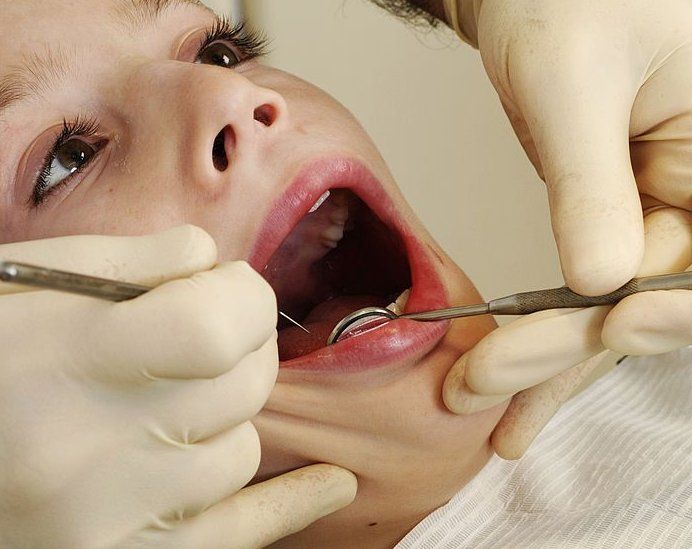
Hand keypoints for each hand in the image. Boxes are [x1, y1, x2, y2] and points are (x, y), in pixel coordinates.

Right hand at [0, 226, 355, 547]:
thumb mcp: (19, 290)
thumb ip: (123, 266)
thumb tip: (212, 260)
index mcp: (62, 361)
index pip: (220, 325)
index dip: (245, 299)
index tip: (231, 293)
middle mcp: (85, 450)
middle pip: (243, 387)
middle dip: (243, 352)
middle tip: (209, 343)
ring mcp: (103, 520)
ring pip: (241, 454)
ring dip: (222, 423)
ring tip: (168, 409)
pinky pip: (238, 534)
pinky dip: (292, 505)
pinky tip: (331, 483)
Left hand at [442, 0, 691, 457]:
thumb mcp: (572, 80)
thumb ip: (590, 182)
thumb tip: (600, 285)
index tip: (618, 322)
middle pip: (663, 295)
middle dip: (578, 343)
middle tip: (493, 378)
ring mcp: (652, 208)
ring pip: (616, 307)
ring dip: (550, 359)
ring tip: (479, 398)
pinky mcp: (604, 221)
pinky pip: (584, 291)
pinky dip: (542, 333)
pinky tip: (504, 376)